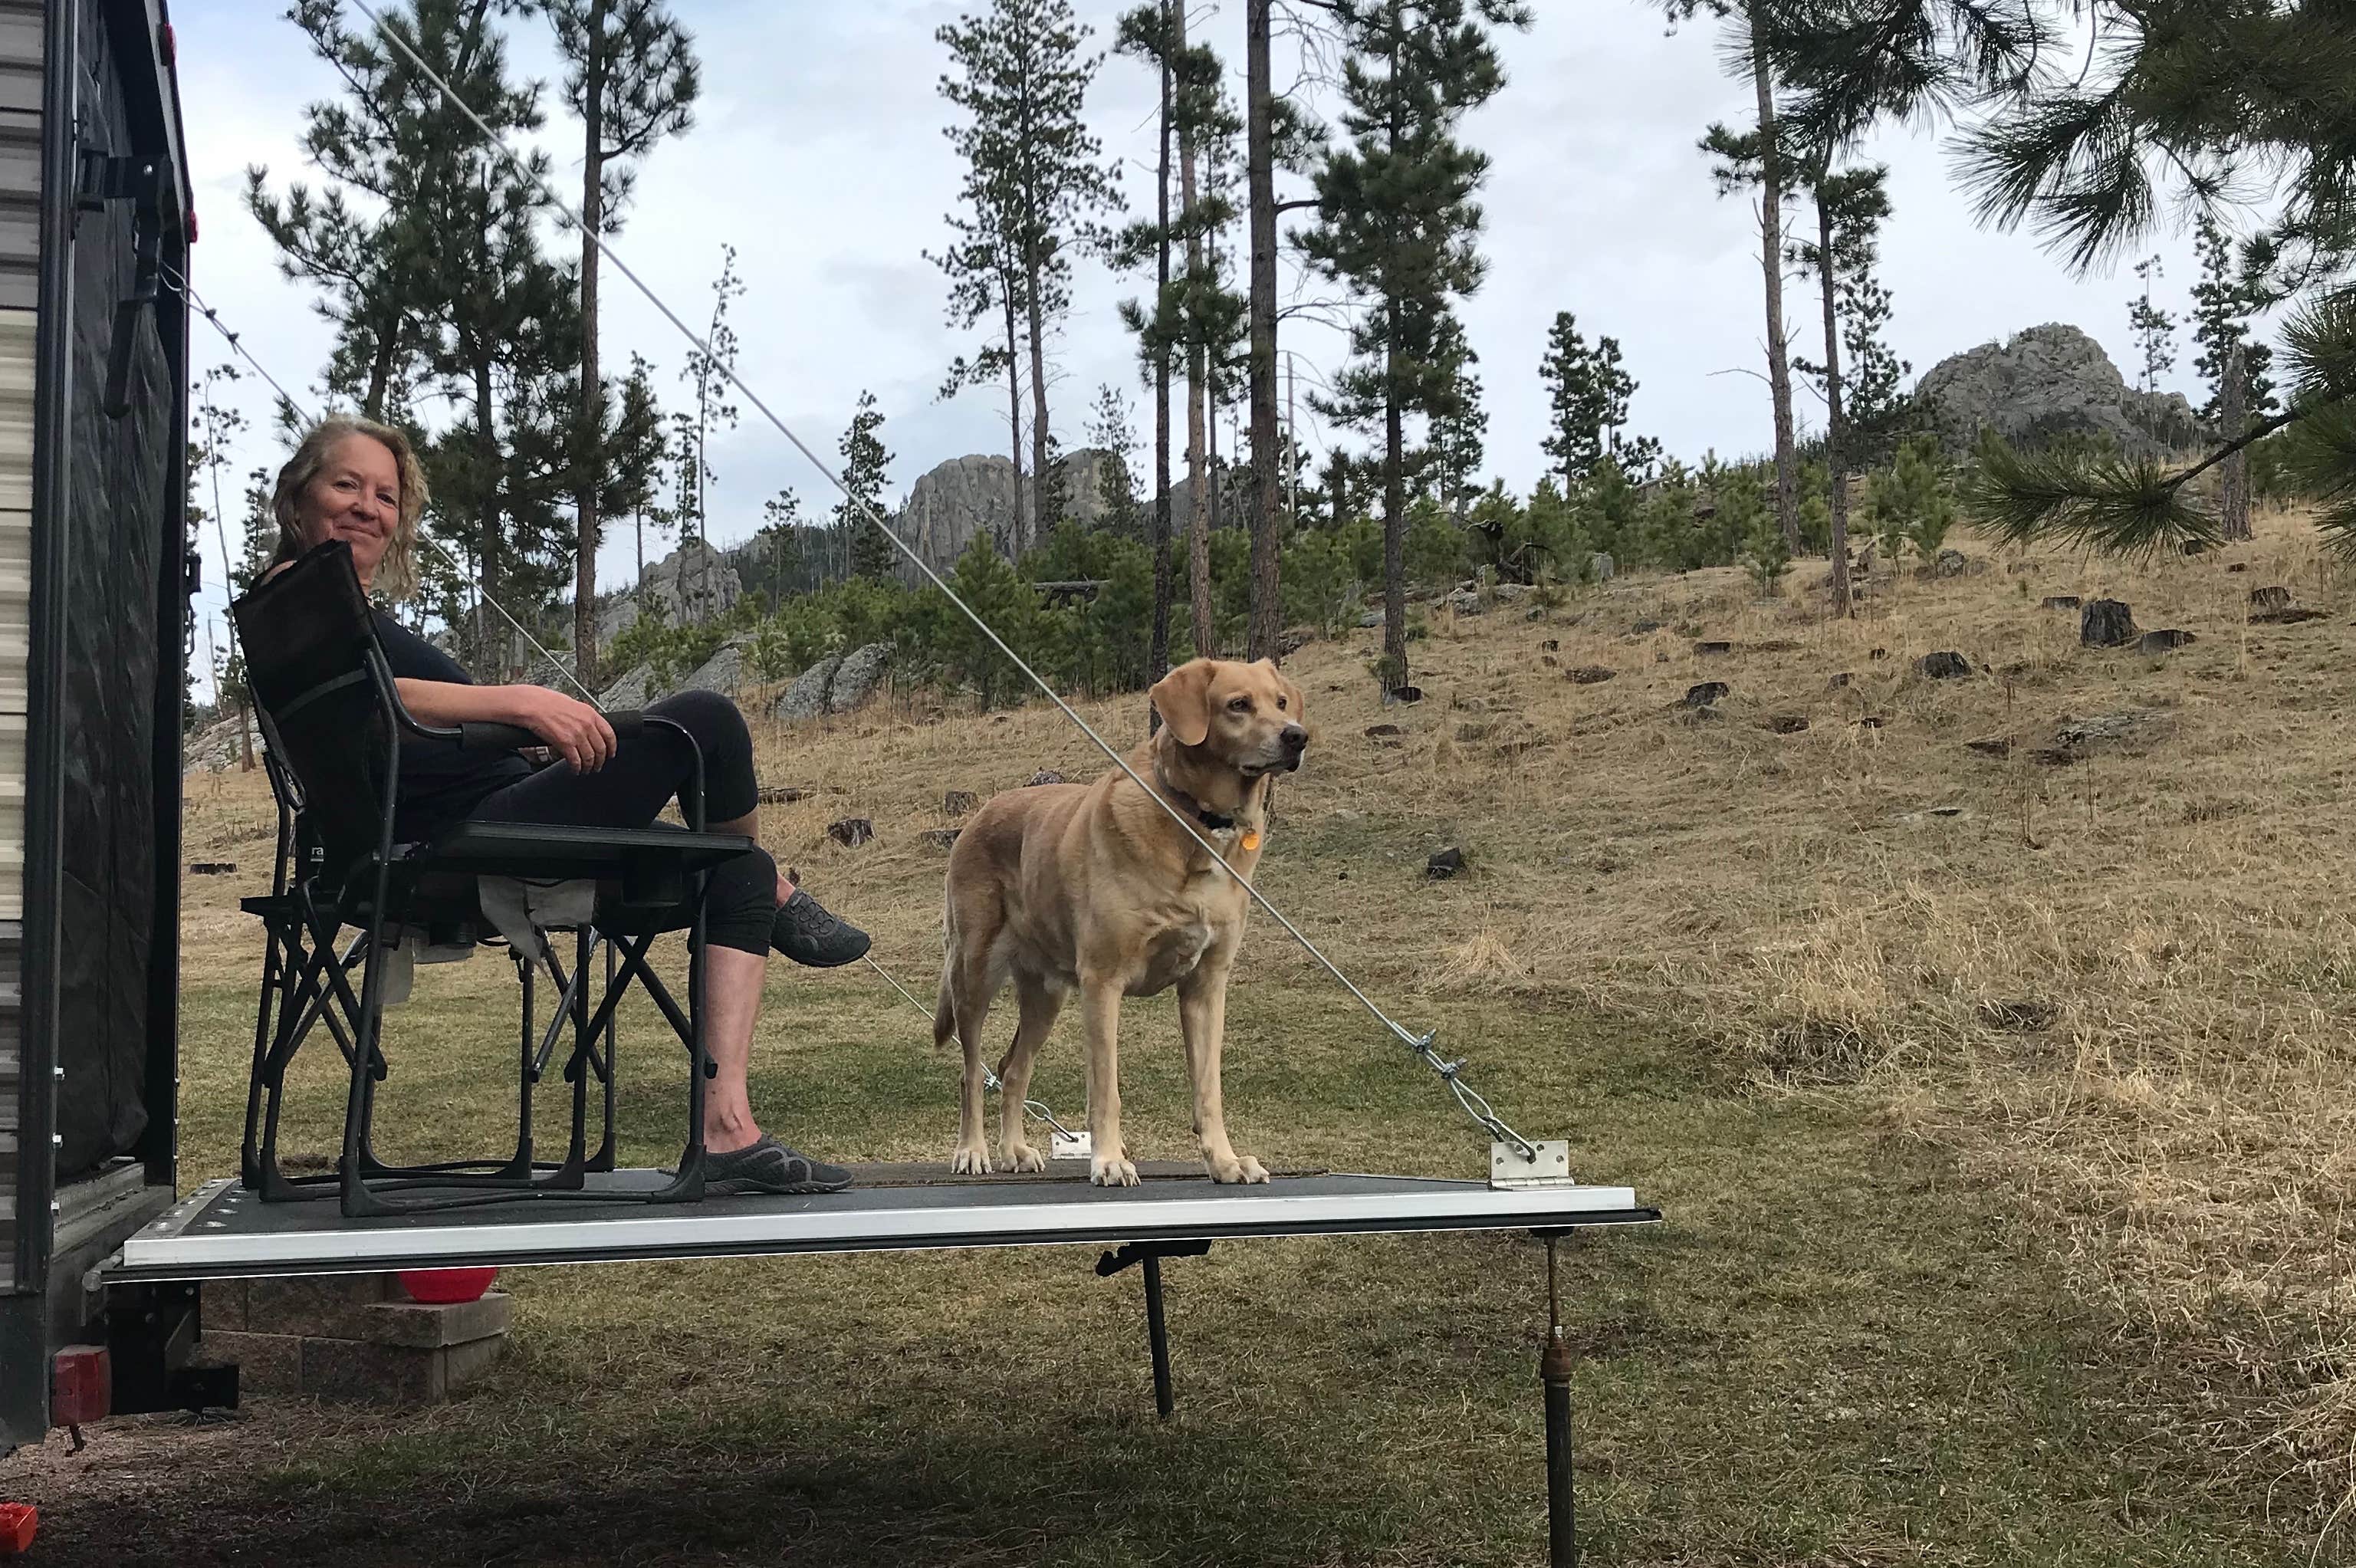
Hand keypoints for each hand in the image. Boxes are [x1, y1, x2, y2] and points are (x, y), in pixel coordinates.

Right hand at [502, 686, 616, 773]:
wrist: (533, 705)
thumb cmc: (549, 703)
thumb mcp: (574, 706)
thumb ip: (585, 718)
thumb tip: (592, 730)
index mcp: (591, 714)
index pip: (609, 735)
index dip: (612, 748)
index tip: (611, 754)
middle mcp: (586, 724)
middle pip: (601, 749)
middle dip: (600, 761)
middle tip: (597, 766)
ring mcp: (576, 734)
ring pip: (589, 757)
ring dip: (588, 767)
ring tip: (586, 770)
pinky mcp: (565, 743)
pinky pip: (575, 760)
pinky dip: (576, 768)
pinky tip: (575, 770)